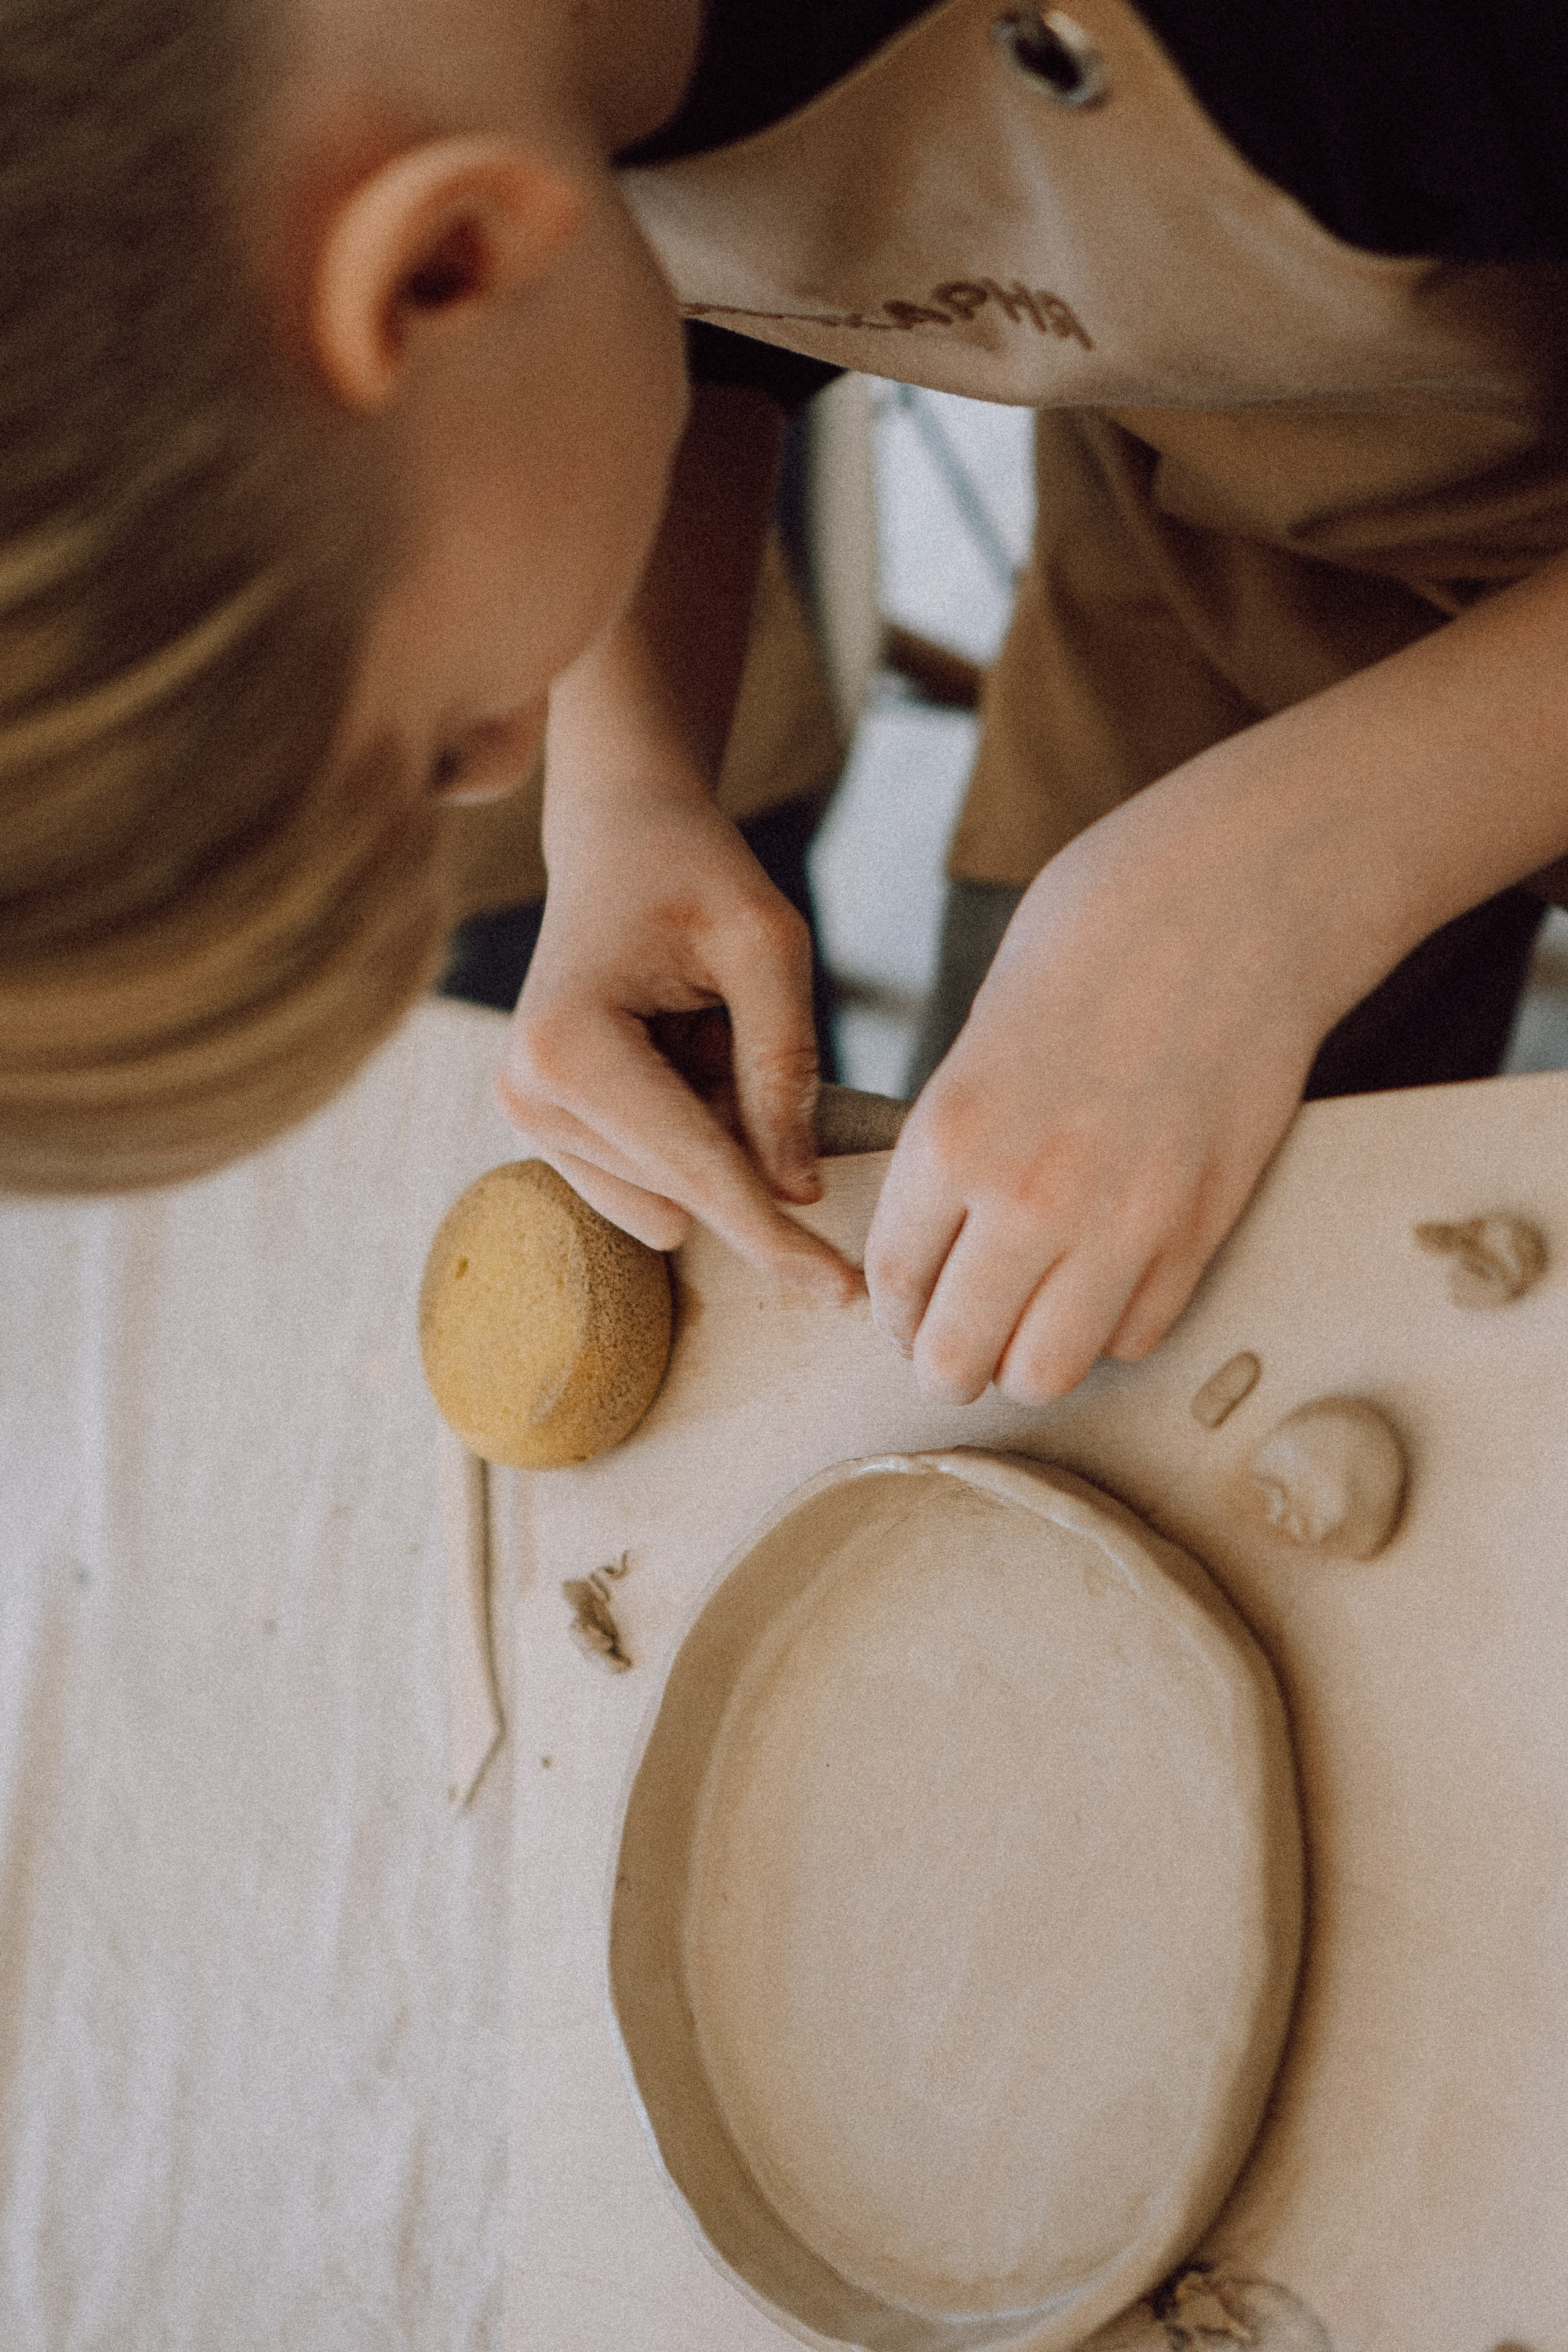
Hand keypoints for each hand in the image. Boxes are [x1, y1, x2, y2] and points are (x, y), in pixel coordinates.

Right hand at [497, 785, 857, 1303]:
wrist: (619, 837)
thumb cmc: (695, 875)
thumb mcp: (767, 945)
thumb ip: (782, 1067)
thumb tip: (796, 1194)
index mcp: (568, 1045)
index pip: (694, 1169)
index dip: (775, 1236)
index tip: (845, 1294)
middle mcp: (527, 1092)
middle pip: (682, 1189)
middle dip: (749, 1155)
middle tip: (751, 1036)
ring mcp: (526, 1115)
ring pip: (667, 1195)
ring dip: (715, 1139)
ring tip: (702, 1032)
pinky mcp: (543, 1126)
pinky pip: (649, 1179)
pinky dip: (689, 1136)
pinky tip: (683, 1057)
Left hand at [865, 812, 1325, 1401]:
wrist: (1241, 899)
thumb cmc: (1102, 936)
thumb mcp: (983, 1031)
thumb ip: (956, 1140)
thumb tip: (939, 1227)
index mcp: (953, 1135)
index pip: (894, 1279)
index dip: (894, 1311)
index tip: (904, 1313)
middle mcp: (1029, 1197)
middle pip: (958, 1355)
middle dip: (945, 1364)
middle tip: (953, 1349)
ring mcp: (1124, 1223)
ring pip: (1047, 1371)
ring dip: (1027, 1362)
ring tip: (1028, 1327)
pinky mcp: (1203, 1230)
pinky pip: (1137, 1335)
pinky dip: (1113, 1328)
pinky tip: (1106, 1282)